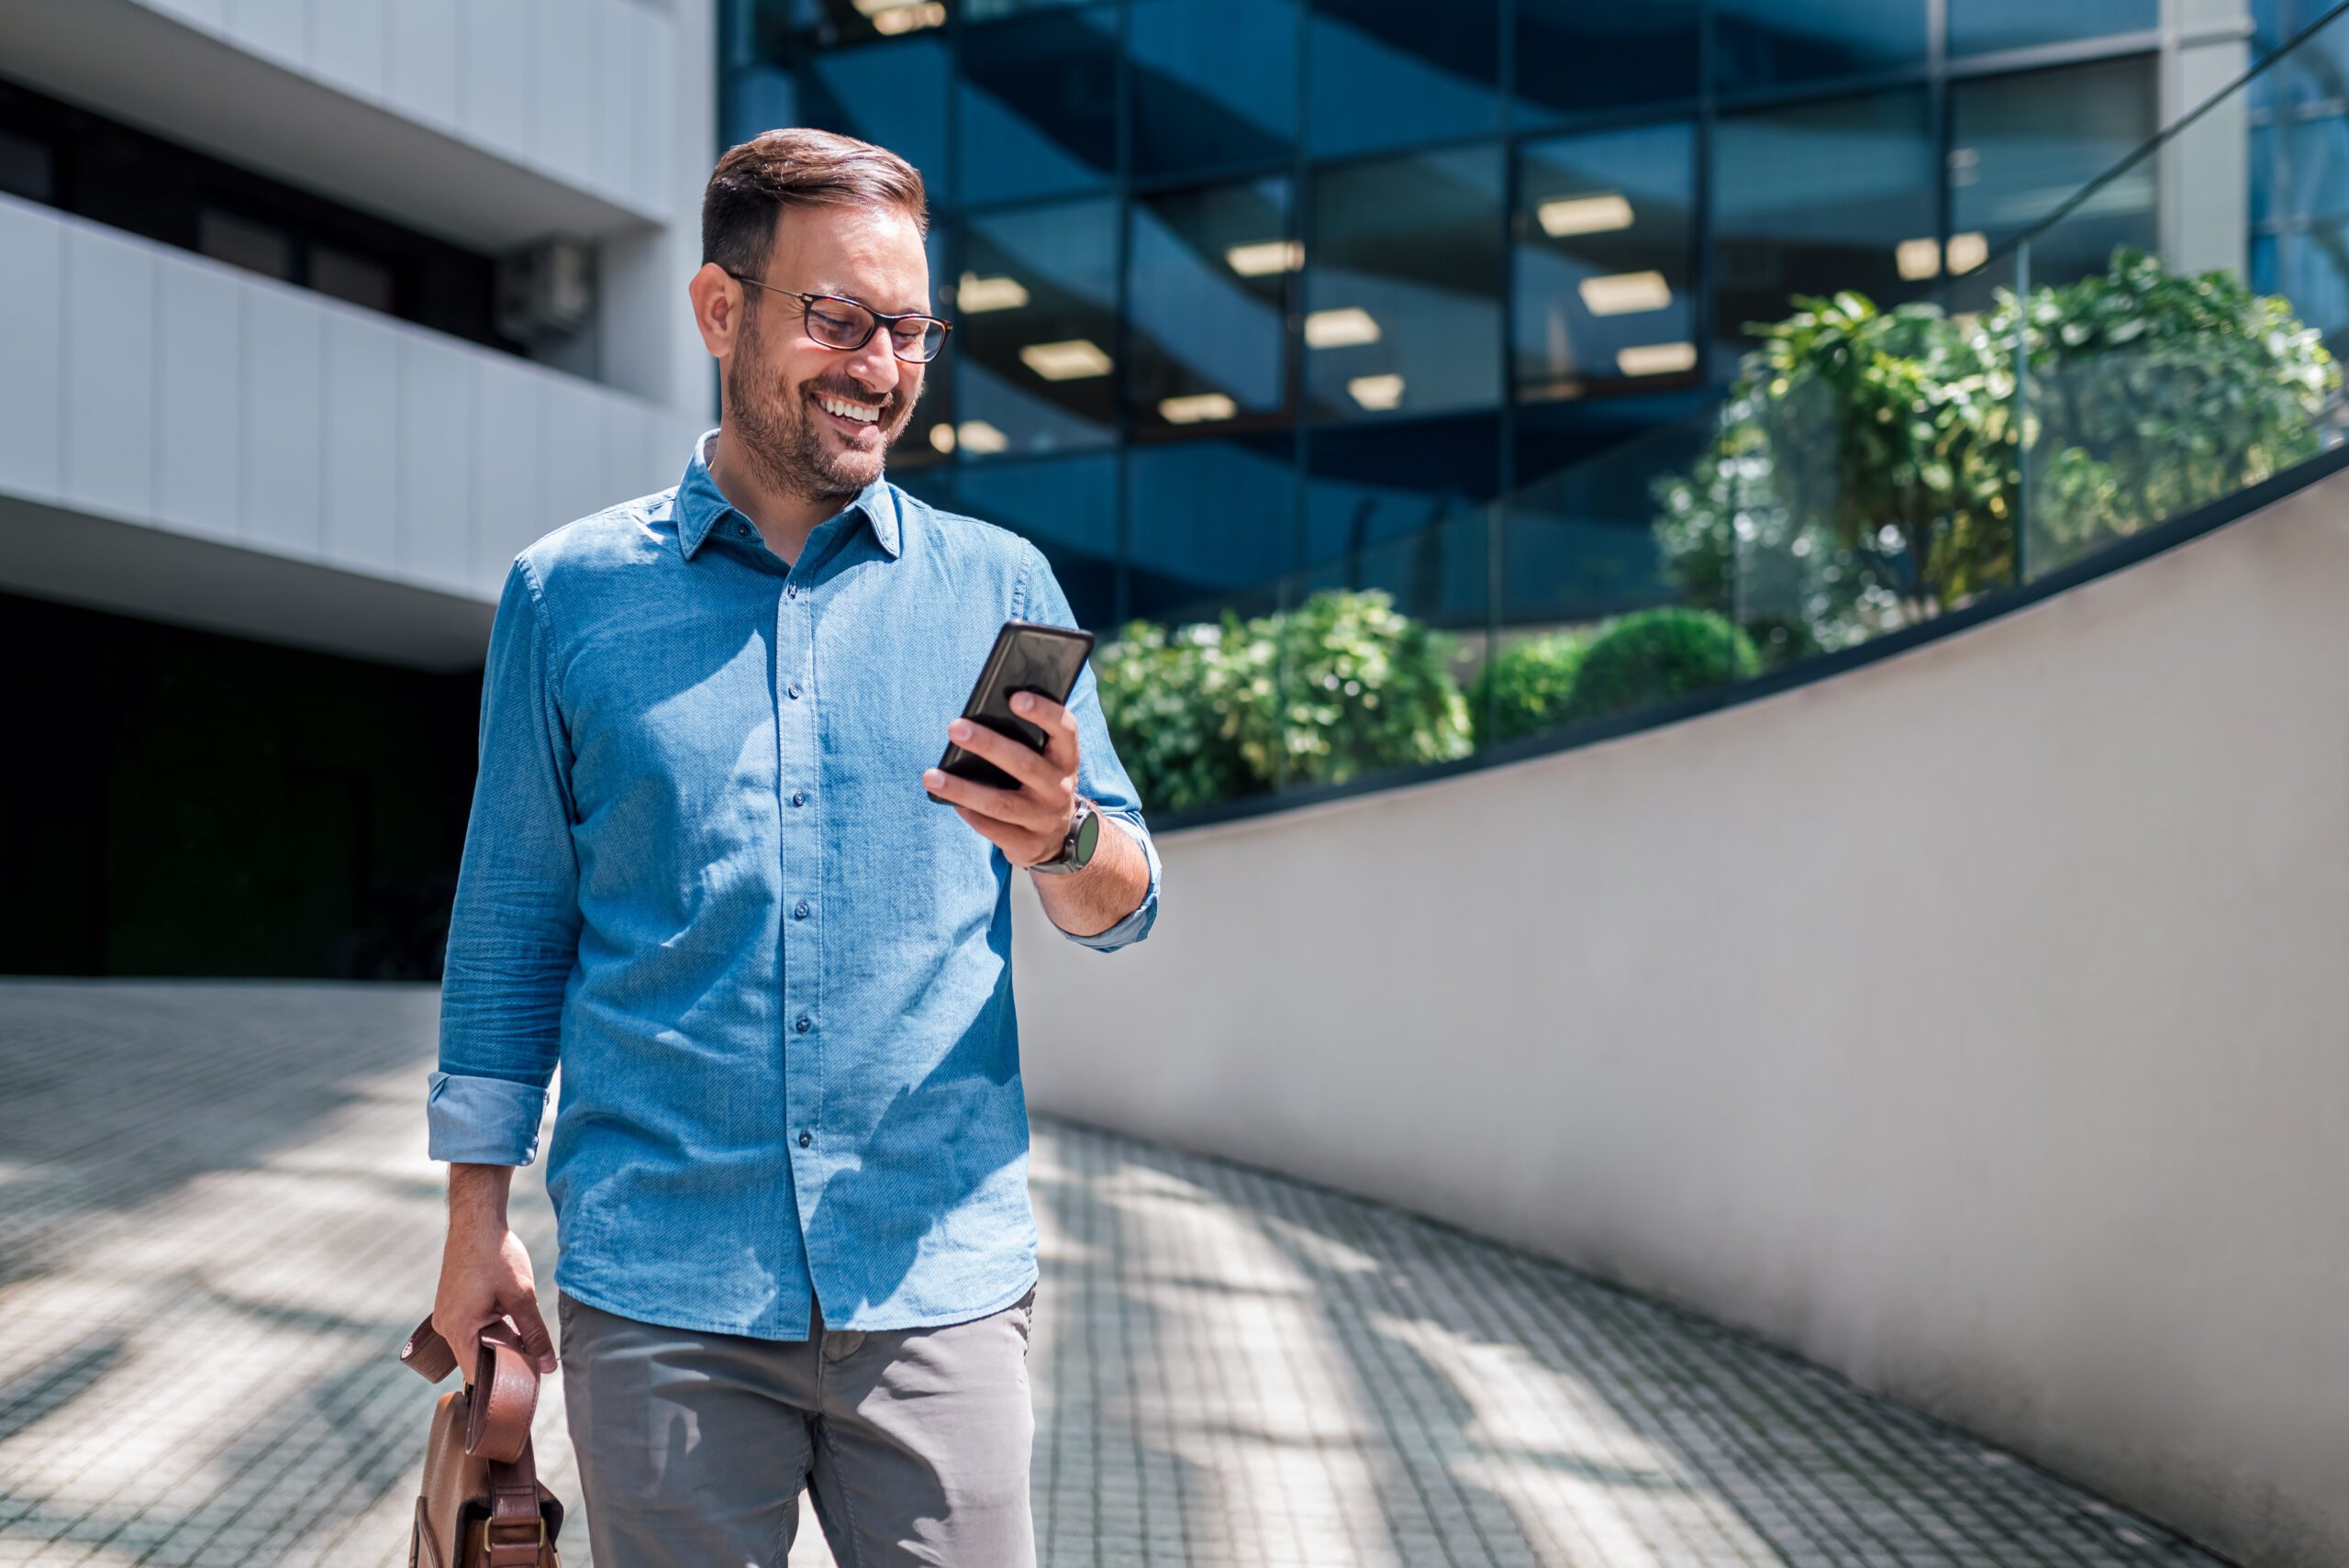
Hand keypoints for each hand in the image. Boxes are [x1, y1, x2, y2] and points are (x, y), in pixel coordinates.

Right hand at [433, 1223, 557, 1379]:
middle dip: (505, 1358)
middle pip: (477, 1359)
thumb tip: (548, 1365)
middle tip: (533, 1355)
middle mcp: (446, 1326)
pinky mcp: (453, 1305)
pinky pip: (473, 1326)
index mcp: (457, 1329)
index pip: (477, 1374)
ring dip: (500, 1338)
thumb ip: (535, 1333)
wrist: (477, 1221)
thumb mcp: (521, 1296)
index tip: (526, 1381)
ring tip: (523, 1329)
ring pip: (477, 1341)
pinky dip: (492, 1325)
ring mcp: (447, 1315)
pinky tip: (510, 1313)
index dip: (501, 1381)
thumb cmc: (496, 1255)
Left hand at [923, 692, 1079, 868]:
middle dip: (988, 744)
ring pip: (1001, 803)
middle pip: (1024, 764)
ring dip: (963, 789)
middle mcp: (1060, 788)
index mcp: (1066, 759)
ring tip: (930, 776)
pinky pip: (994, 829)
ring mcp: (1045, 819)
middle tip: (955, 727)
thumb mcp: (1045, 761)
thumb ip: (1025, 741)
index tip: (1015, 697)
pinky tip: (949, 802)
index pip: (1064, 730)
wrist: (1058, 837)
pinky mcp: (1028, 845)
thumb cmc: (1039, 783)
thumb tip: (977, 721)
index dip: (1043, 712)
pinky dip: (970, 814)